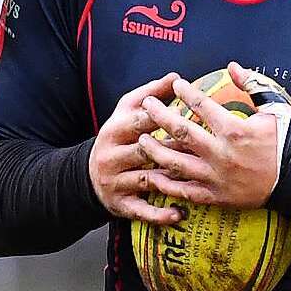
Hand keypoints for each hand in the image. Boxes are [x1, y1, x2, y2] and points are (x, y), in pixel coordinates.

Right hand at [89, 72, 184, 223]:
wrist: (87, 176)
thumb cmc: (118, 137)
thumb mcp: (125, 111)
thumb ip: (150, 93)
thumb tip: (175, 76)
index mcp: (114, 130)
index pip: (140, 122)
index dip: (164, 118)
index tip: (190, 116)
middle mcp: (112, 156)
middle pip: (145, 151)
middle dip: (173, 150)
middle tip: (203, 150)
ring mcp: (115, 182)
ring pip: (147, 180)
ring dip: (172, 181)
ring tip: (198, 181)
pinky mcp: (119, 205)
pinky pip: (141, 211)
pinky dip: (160, 214)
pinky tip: (179, 214)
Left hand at [136, 62, 277, 207]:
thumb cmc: (285, 143)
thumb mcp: (275, 109)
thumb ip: (253, 85)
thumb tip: (233, 66)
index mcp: (235, 131)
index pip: (202, 106)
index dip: (185, 92)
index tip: (176, 85)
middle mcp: (221, 154)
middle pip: (181, 132)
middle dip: (159, 116)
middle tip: (147, 105)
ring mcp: (216, 176)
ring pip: (176, 163)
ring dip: (154, 150)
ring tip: (140, 139)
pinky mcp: (216, 196)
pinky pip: (184, 190)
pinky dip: (167, 184)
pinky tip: (153, 175)